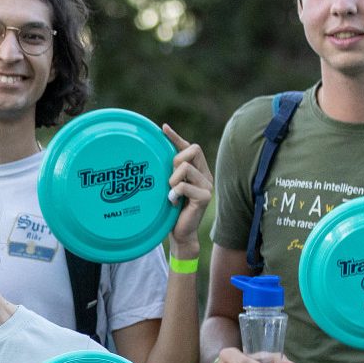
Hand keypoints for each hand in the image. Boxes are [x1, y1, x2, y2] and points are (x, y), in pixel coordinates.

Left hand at [160, 124, 211, 261]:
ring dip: (172, 180)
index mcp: (198, 170)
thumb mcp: (170, 186)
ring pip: (185, 167)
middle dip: (176, 160)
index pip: (190, 147)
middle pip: (193, 149)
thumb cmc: (172, 210)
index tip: (163, 128)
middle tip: (170, 180)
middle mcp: (206, 175)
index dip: (176, 138)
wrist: (180, 234)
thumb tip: (156, 151)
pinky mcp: (204, 197)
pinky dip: (174, 193)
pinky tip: (174, 203)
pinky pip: (183, 185)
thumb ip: (169, 171)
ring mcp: (207, 186)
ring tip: (172, 194)